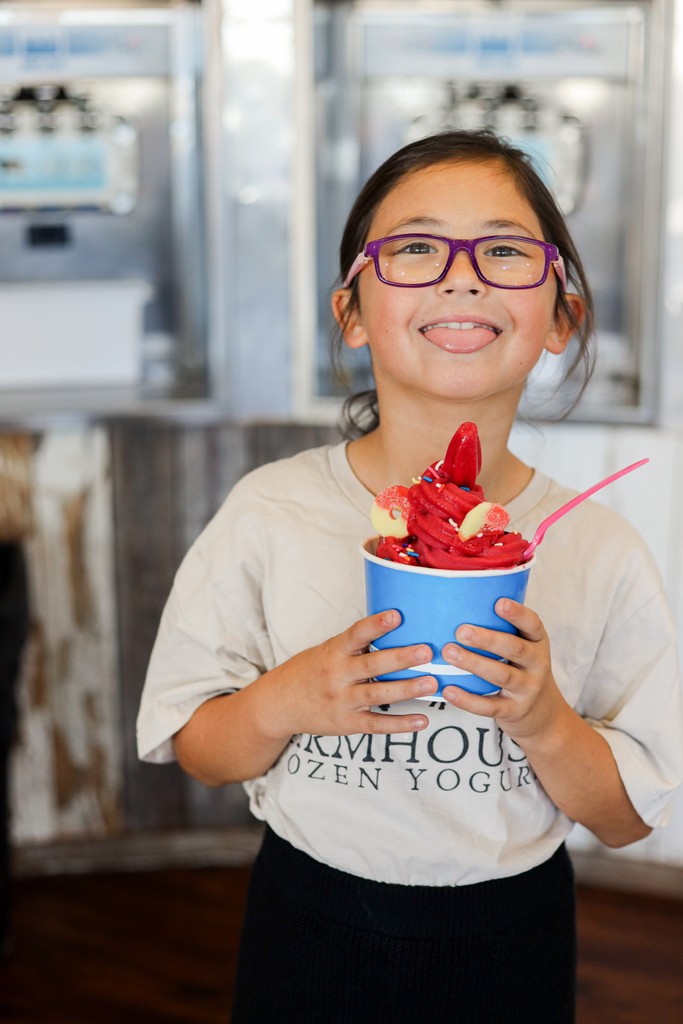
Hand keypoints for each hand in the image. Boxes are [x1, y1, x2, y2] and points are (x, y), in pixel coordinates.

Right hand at [264, 609, 437, 739]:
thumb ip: (356, 644)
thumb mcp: (328, 650)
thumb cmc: (311, 670)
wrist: (280, 704)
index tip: (397, 615)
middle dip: (401, 658)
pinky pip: (377, 724)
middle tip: (426, 651)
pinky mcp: (347, 723)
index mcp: (334, 651)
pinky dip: (400, 724)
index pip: (356, 634)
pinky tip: (422, 720)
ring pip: (378, 694)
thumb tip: (396, 625)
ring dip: (407, 689)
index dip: (376, 625)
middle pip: (372, 665)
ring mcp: (341, 701)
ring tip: (432, 684)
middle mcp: (337, 675)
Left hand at [440, 598, 568, 744]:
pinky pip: (490, 706)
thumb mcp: (524, 647)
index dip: (517, 613)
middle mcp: (537, 664)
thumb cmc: (522, 669)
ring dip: (474, 664)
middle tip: (461, 631)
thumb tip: (460, 603)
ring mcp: (528, 689)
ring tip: (449, 653)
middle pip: (515, 649)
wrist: (543, 714)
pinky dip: (468, 699)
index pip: (533, 624)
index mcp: (538, 642)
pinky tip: (449, 690)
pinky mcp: (515, 711)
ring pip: (501, 675)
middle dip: (487, 639)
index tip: (499, 602)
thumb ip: (503, 629)